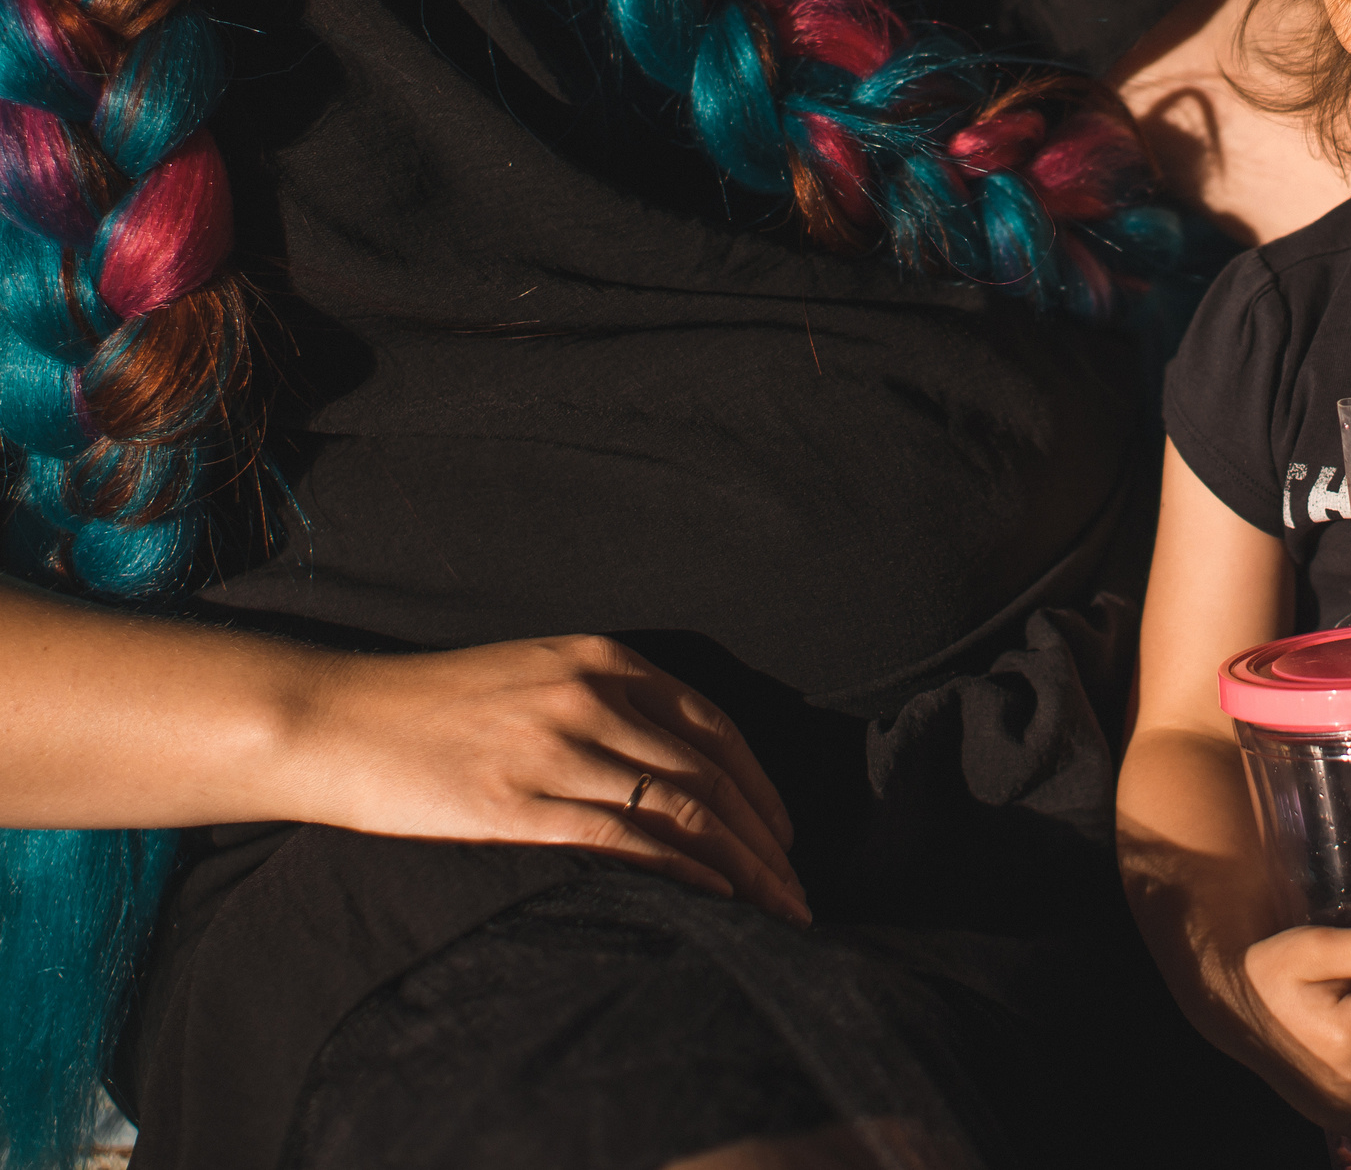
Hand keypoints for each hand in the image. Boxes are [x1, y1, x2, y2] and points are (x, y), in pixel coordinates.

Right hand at [284, 635, 808, 923]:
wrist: (334, 718)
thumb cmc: (434, 705)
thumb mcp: (538, 674)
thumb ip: (608, 703)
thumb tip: (678, 766)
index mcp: (604, 660)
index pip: (715, 729)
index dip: (761, 788)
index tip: (783, 836)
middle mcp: (592, 697)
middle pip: (711, 776)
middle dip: (766, 840)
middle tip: (797, 889)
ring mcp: (557, 749)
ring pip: (682, 811)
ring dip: (742, 867)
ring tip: (773, 910)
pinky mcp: (519, 804)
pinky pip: (626, 842)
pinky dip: (684, 872)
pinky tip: (716, 901)